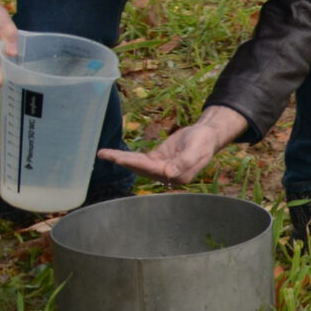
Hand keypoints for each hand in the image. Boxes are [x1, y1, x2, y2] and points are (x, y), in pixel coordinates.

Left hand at [98, 105, 248, 186]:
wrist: (207, 135)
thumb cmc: (204, 140)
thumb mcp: (197, 148)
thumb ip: (185, 162)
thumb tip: (169, 174)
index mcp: (178, 175)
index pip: (153, 170)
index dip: (136, 164)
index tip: (120, 158)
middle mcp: (167, 175)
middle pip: (141, 168)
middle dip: (123, 161)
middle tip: (105, 155)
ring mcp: (161, 168)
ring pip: (138, 165)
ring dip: (121, 159)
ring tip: (103, 153)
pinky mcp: (157, 160)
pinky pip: (140, 159)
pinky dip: (127, 157)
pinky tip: (114, 154)